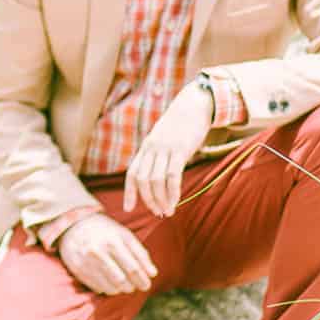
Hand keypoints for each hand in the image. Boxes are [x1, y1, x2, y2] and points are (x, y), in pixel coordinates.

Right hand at [57, 213, 156, 294]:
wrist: (73, 225)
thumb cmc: (105, 231)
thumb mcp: (124, 235)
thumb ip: (140, 253)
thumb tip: (152, 274)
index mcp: (113, 241)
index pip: (133, 268)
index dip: (142, 280)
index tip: (146, 285)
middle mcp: (98, 252)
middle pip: (122, 281)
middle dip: (132, 287)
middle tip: (135, 286)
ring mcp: (86, 262)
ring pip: (110, 288)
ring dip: (120, 289)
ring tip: (122, 284)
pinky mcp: (78, 270)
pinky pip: (98, 288)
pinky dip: (107, 288)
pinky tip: (108, 280)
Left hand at [124, 83, 213, 216]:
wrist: (192, 106)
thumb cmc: (180, 127)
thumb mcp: (163, 141)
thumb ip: (158, 156)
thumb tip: (157, 177)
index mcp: (145, 149)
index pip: (132, 174)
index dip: (129, 192)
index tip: (128, 209)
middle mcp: (151, 149)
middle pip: (142, 180)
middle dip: (148, 200)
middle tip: (157, 213)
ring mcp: (164, 149)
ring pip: (156, 180)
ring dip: (161, 199)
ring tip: (167, 212)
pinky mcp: (180, 150)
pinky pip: (173, 175)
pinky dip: (173, 192)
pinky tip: (176, 201)